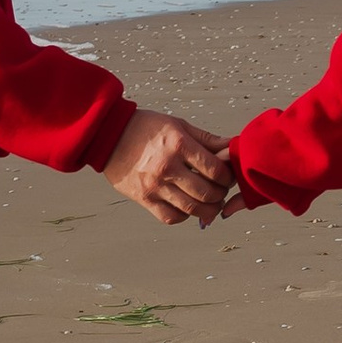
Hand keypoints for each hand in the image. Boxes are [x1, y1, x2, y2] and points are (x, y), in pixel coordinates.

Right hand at [104, 109, 233, 226]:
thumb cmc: (146, 128)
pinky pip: (170, 217)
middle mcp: (167, 166)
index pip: (214, 169)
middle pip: (206, 192)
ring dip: (208, 210)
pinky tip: (188, 207)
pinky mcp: (144, 198)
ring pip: (192, 209)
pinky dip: (184, 216)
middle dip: (221, 194)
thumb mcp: (178, 125)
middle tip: (221, 191)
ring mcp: (154, 185)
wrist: (109, 136)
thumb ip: (207, 139)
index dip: (227, 177)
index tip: (228, 176)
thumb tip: (232, 146)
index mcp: (178, 144)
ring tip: (210, 203)